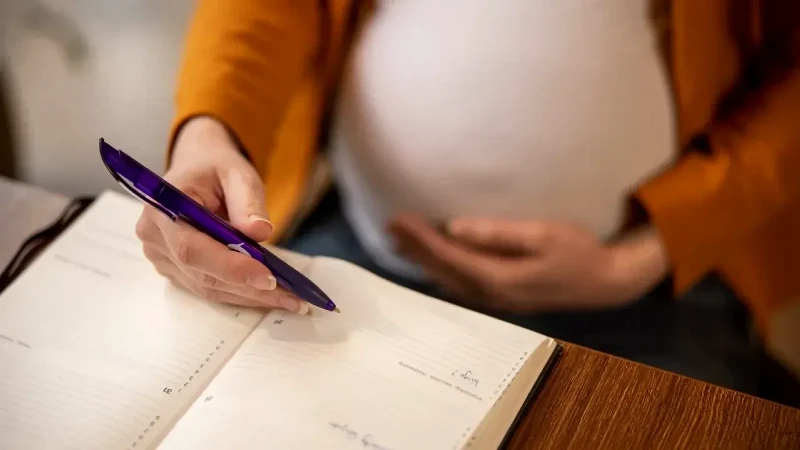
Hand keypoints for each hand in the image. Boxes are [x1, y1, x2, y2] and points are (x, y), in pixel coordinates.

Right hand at [134, 117, 307, 313]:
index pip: (193, 248)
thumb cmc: (215, 168)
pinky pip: (208, 287)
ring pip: (207, 287)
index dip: (230, 268)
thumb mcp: (237, 173)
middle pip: (202, 274)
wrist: (197, 168)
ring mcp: (162, 257)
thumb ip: (247, 201)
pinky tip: (270, 295)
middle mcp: (155, 237)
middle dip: (248, 288)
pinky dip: (240, 293)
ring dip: (249, 296)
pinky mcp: (175, 270)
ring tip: (289, 299)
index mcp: (162, 209)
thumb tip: (260, 232)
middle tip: (291, 296)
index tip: (268, 278)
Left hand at [387, 214, 667, 311]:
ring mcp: (495, 299)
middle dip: (414, 248)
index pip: (448, 255)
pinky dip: (439, 270)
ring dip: (422, 260)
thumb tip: (455, 228)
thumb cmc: (578, 252)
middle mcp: (489, 293)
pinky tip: (429, 263)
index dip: (421, 238)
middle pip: (441, 270)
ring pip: (447, 280)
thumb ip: (499, 234)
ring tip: (399, 242)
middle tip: (390, 226)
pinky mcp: (501, 297)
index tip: (400, 218)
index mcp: (497, 277)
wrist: (605, 282)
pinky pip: (458, 284)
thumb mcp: (544, 234)